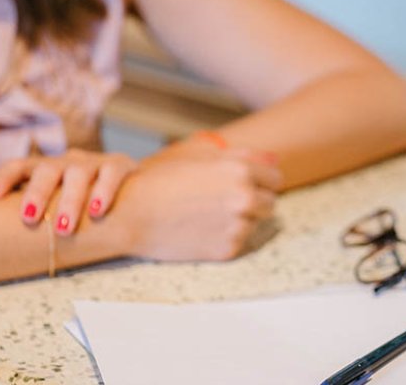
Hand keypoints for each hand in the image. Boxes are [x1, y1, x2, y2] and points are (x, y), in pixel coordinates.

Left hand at [0, 149, 138, 234]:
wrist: (131, 190)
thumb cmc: (82, 204)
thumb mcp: (57, 203)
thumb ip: (36, 215)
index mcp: (46, 170)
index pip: (20, 166)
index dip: (3, 179)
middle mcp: (66, 162)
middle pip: (47, 170)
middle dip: (37, 193)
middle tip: (30, 218)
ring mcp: (93, 163)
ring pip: (78, 173)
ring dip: (70, 200)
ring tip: (63, 227)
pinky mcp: (119, 166)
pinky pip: (111, 174)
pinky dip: (103, 191)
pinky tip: (97, 211)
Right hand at [111, 154, 281, 260]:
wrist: (130, 213)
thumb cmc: (162, 179)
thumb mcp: (201, 156)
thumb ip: (244, 156)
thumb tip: (275, 160)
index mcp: (240, 170)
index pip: (275, 178)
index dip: (260, 181)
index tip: (246, 184)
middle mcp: (244, 198)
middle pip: (270, 203)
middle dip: (254, 201)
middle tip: (223, 202)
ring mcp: (238, 225)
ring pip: (256, 223)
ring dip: (240, 220)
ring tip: (208, 215)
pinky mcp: (228, 249)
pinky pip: (240, 241)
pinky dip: (226, 237)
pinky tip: (201, 229)